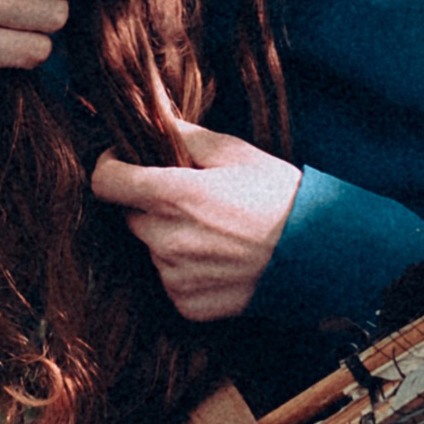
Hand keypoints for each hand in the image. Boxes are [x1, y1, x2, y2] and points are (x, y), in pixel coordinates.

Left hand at [90, 109, 301, 322]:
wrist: (318, 255)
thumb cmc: (281, 197)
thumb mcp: (237, 153)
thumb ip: (187, 137)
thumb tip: (155, 119)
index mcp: (174, 194)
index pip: (105, 182)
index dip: (110, 167)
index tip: (123, 163)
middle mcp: (167, 238)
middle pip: (131, 216)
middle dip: (150, 205)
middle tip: (190, 201)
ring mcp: (175, 275)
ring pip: (152, 249)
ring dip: (169, 238)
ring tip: (213, 233)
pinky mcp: (187, 304)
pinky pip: (170, 281)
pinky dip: (185, 270)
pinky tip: (218, 260)